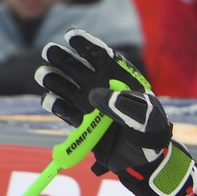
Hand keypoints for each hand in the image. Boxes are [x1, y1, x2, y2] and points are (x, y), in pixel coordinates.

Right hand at [36, 29, 196, 195]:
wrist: (143, 160)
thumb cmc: (151, 132)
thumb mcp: (146, 117)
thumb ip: (126, 105)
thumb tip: (97, 96)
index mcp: (122, 79)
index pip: (102, 57)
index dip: (87, 45)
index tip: (71, 35)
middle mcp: (102, 88)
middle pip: (78, 68)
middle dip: (63, 58)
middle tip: (50, 52)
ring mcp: (89, 105)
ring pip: (65, 86)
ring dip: (53, 79)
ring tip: (45, 74)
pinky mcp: (80, 122)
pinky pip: (63, 110)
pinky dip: (55, 104)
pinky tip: (52, 99)